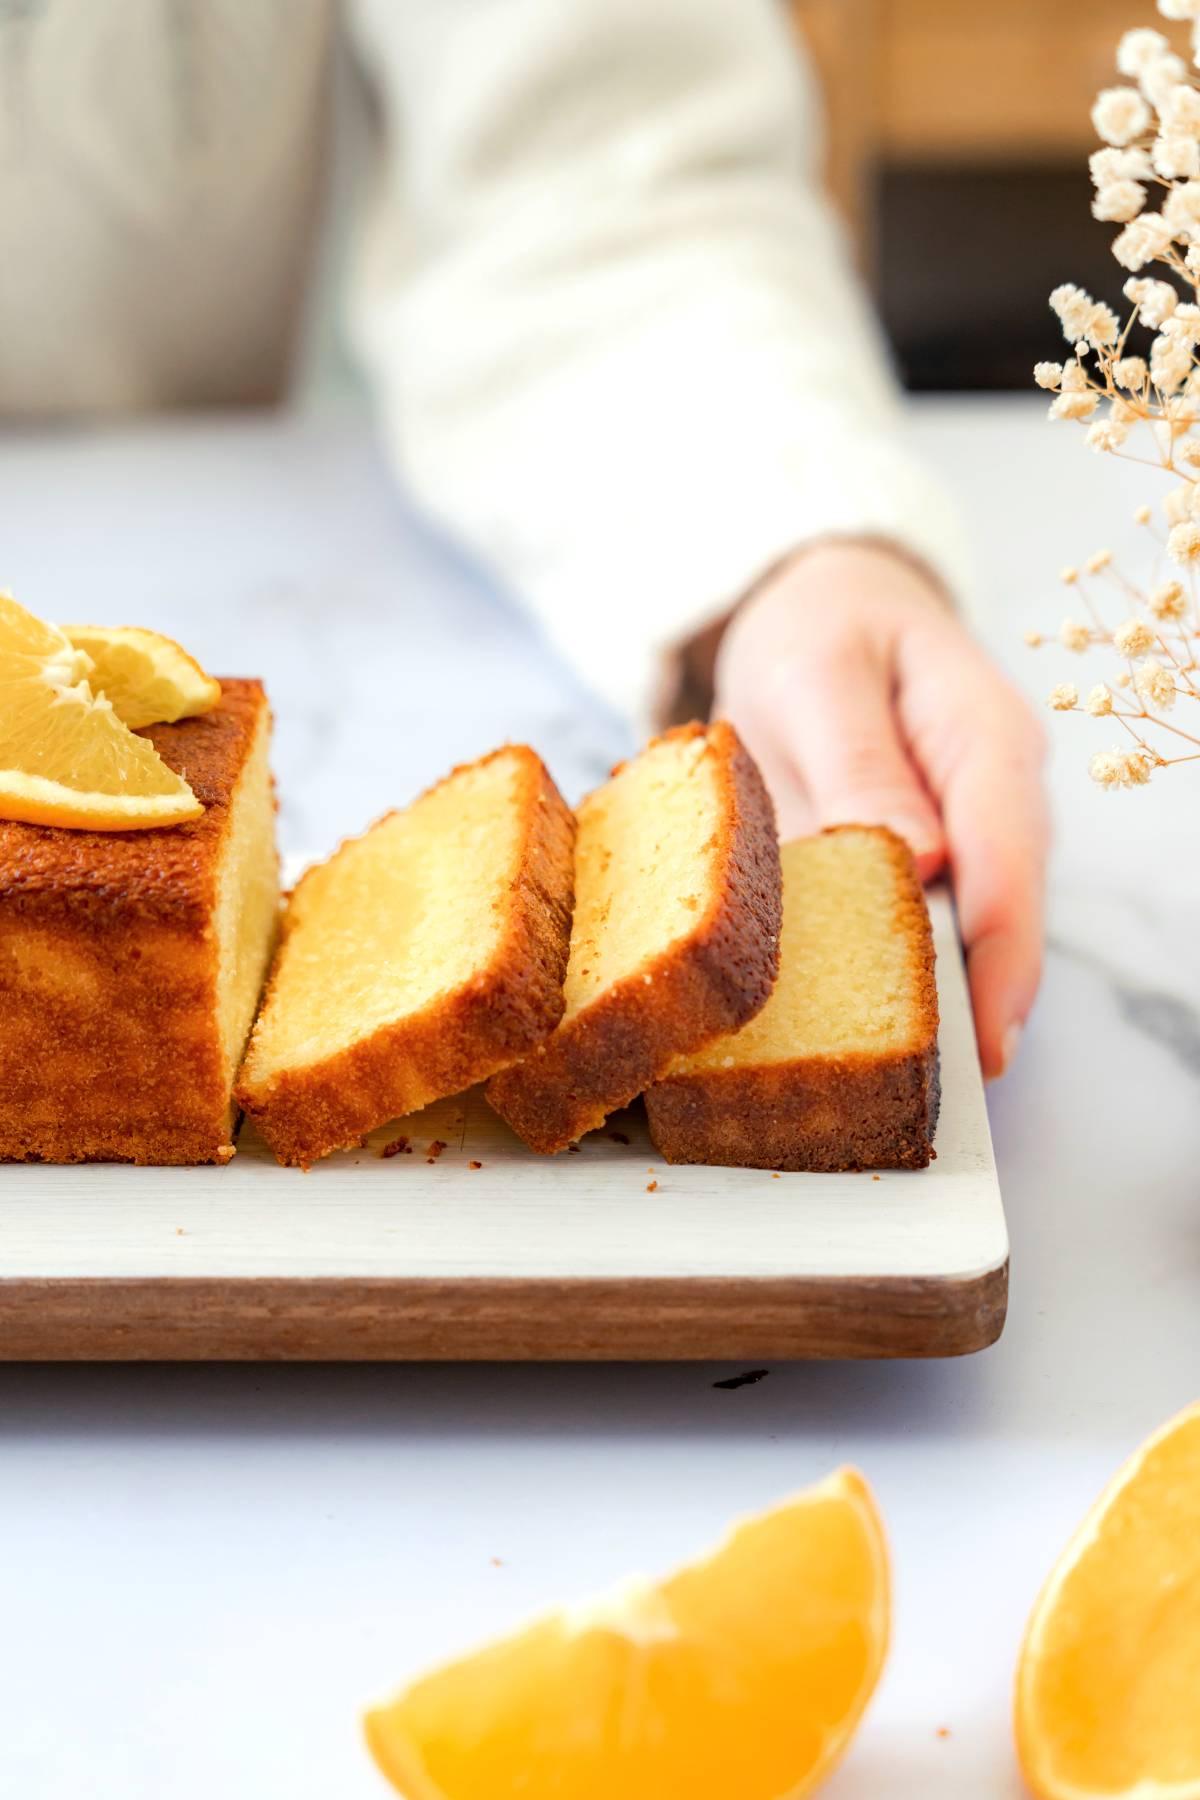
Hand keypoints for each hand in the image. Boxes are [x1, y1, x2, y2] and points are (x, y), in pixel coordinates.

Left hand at [713, 541, 1047, 1078]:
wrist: (821, 609)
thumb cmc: (820, 631)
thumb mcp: (817, 675)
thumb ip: (859, 758)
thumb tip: (915, 859)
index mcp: (983, 735)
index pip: (1009, 859)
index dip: (1002, 958)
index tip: (981, 1040)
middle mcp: (995, 795)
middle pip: (1004, 914)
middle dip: (978, 1004)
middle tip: (932, 1093)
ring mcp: (970, 831)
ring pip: (970, 934)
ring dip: (939, 1004)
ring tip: (896, 1082)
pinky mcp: (929, 859)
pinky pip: (926, 927)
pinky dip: (897, 976)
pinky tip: (860, 1029)